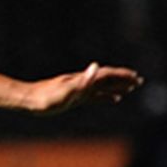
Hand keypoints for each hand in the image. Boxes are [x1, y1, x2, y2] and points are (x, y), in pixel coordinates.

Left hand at [24, 62, 143, 114]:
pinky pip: (95, 96)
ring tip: (130, 88)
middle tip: (139, 81)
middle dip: (123, 80)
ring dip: (117, 87)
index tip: (135, 77)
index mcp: (82, 80)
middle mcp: (81, 82)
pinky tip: (113, 99)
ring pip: (102, 87)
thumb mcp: (66, 90)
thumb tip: (96, 66)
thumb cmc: (45, 97)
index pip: (106, 75)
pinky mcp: (74, 98)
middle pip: (106, 79)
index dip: (121, 76)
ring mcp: (78, 90)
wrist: (28, 100)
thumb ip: (83, 80)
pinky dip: (107, 96)